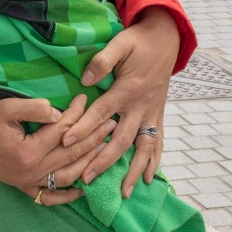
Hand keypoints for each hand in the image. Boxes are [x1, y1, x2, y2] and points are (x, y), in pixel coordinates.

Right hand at [0, 94, 117, 206]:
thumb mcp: (5, 108)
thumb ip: (34, 109)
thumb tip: (60, 114)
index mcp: (28, 151)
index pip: (62, 131)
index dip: (77, 114)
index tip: (87, 99)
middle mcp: (32, 171)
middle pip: (71, 154)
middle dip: (94, 137)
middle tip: (111, 122)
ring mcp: (28, 182)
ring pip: (67, 175)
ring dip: (89, 162)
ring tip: (106, 148)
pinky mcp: (23, 187)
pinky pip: (50, 196)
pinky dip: (68, 195)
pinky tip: (83, 189)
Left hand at [63, 6, 178, 196]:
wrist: (166, 39)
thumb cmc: (138, 41)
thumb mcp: (120, 43)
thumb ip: (102, 61)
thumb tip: (85, 81)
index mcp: (129, 89)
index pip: (102, 113)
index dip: (83, 127)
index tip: (65, 142)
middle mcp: (142, 105)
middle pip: (121, 139)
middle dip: (103, 160)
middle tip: (86, 177)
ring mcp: (152, 112)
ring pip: (143, 147)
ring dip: (134, 171)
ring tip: (124, 192)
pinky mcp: (158, 114)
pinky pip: (158, 141)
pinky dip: (155, 161)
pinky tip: (150, 178)